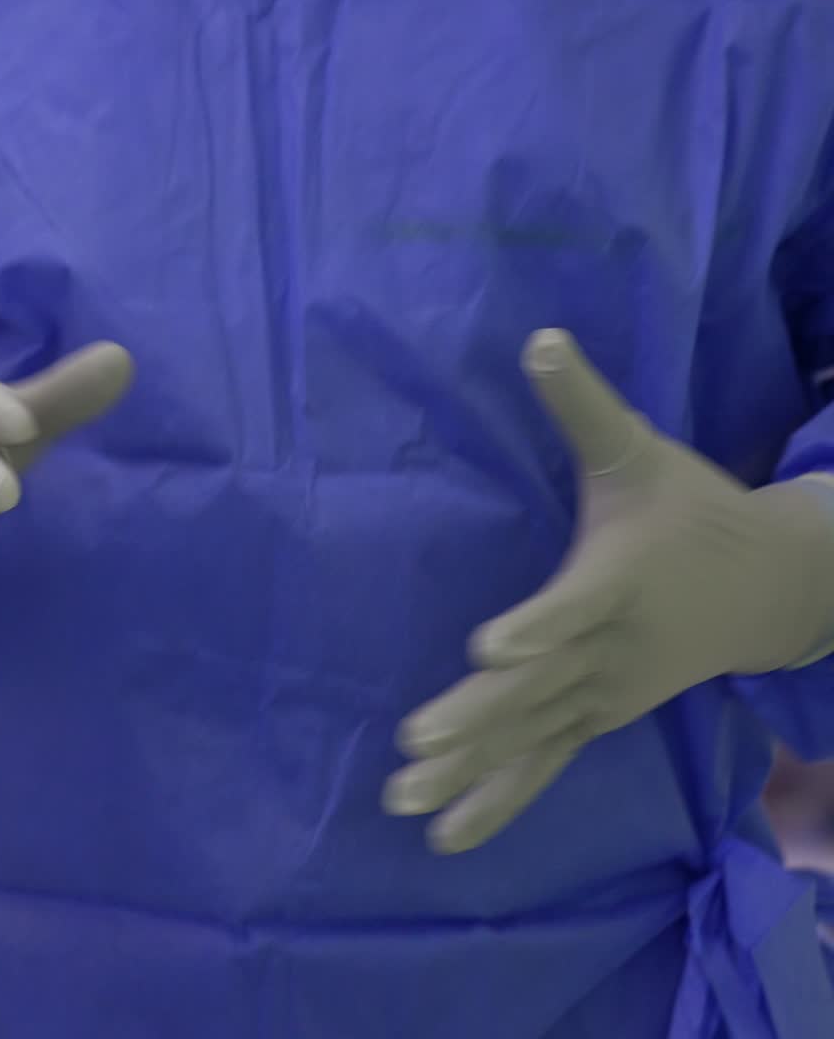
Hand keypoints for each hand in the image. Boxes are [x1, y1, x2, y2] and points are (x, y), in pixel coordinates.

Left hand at [383, 329, 833, 853]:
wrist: (768, 585)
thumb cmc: (689, 508)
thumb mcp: (639, 449)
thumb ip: (583, 403)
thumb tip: (536, 335)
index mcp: (619, 580)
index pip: (574, 607)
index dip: (536, 628)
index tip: (486, 648)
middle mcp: (610, 649)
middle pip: (540, 688)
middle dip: (477, 720)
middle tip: (411, 751)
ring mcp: (605, 694)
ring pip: (534, 738)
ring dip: (472, 772)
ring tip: (405, 803)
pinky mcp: (597, 717)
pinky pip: (545, 765)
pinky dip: (499, 800)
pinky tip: (448, 836)